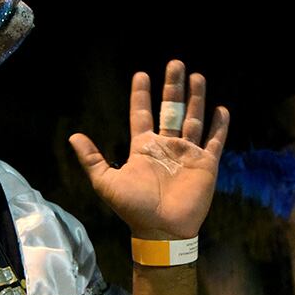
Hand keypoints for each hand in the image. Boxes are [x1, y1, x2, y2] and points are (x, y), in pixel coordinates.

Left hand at [69, 60, 229, 239]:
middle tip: (175, 63)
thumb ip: (92, 159)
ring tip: (197, 76)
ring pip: (193, 119)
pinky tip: (221, 109)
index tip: (141, 74)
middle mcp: (166, 146)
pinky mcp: (205, 164)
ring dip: (196, 99)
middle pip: (171, 109)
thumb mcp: (106, 182)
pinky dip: (219, 126)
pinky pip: (214, 141)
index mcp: (144, 147)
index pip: (141, 114)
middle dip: (173, 87)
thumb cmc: (133, 208)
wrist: (161, 230)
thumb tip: (73, 136)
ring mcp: (187, 154)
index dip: (141, 95)